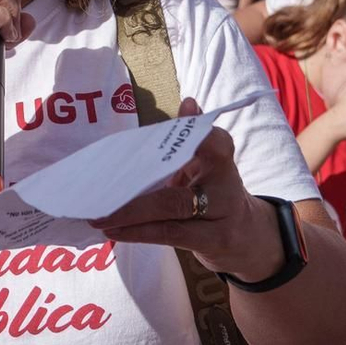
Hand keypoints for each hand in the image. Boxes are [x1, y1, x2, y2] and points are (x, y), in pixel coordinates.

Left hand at [96, 95, 278, 279]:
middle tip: (101, 182)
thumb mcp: (207, 165)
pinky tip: (114, 231)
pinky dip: (138, 232)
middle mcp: (225, 183)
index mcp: (221, 158)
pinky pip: (169, 234)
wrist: (247, 238)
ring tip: (98, 215)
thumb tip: (188, 103)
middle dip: (134, 180)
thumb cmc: (213, 194)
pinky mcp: (212, 240)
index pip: (210, 139)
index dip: (190, 129)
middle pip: (179, 170)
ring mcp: (221, 214)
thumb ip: (192, 138)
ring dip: (129, 212)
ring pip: (170, 207)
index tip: (174, 116)